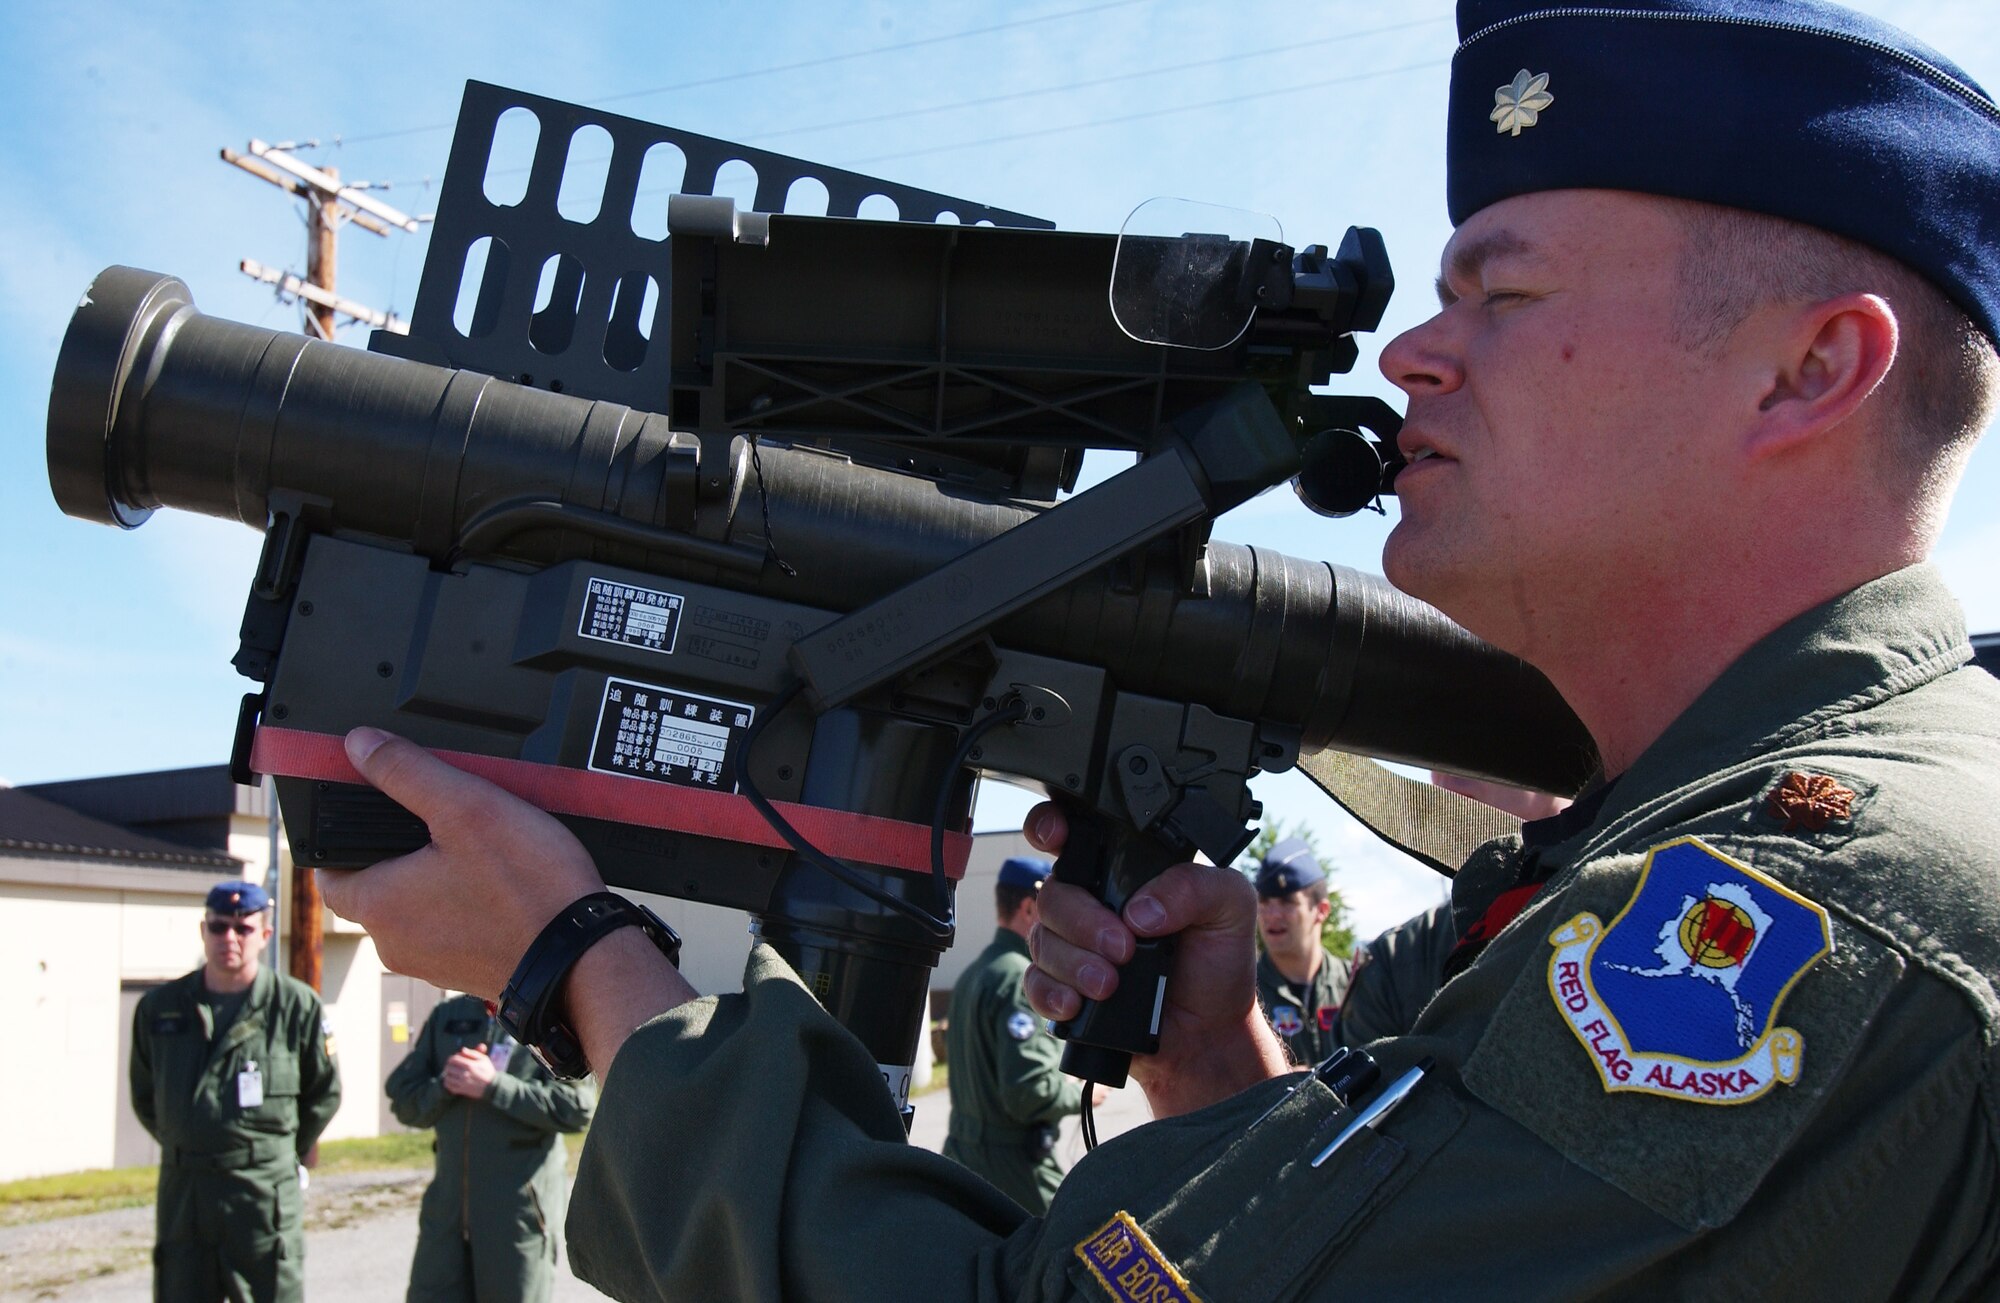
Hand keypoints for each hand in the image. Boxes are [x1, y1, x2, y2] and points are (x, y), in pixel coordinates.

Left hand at [316, 728, 607, 999]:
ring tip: (480, 851)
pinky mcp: (465, 972)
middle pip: (375, 889)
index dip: (341, 840)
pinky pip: (450, 930)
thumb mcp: (465, 807)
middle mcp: (395, 943)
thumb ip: (406, 771)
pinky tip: (503, 885)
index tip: (368, 817)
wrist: (584, 958)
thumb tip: (359, 745)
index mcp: (378, 905)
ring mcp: (431, 963)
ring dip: (435, 882)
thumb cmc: (527, 888)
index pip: (328, 872)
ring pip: (415, 910)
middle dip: (400, 855)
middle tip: (439, 823)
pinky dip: (465, 906)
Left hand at [442, 1044, 497, 1097]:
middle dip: (449, 1065)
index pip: (453, 1059)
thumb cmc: (487, 1071)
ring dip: (448, 1073)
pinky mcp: (461, 1090)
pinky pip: (448, 1085)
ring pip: (447, 1076)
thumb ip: (472, 1053)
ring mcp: (462, 1083)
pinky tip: (452, 1079)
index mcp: (469, 1065)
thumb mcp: (483, 1059)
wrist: (491, 1086)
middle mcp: (464, 1074)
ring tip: (452, 1072)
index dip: (452, 1057)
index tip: (455, 1058)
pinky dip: (447, 1082)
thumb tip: (462, 1049)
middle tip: (452, 1065)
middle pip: (448, 1067)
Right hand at [1018, 803, 1288, 1117]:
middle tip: (1122, 949)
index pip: (1075, 835)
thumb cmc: (1219, 964)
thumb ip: (1193, 887)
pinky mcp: (1063, 987)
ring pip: (1042, 938)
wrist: (1210, 1034)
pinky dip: (1053, 993)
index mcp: (1126, 872)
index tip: (1056, 837)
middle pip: (1054, 892)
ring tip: (1110, 985)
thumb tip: (1140, 910)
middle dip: (1082, 921)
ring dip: (1074, 963)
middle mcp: (1092, 903)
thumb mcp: (1229, 907)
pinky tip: (1078, 1004)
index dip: (1052, 827)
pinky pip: (1035, 982)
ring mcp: (1074, 945)